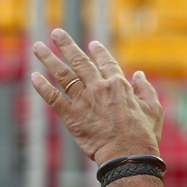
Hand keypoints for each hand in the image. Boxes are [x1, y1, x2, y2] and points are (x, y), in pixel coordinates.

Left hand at [30, 28, 164, 164]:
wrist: (127, 154)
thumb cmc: (143, 134)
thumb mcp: (153, 108)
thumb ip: (145, 89)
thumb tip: (138, 75)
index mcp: (118, 84)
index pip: (106, 62)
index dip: (98, 51)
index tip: (91, 44)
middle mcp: (98, 87)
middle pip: (79, 61)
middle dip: (66, 45)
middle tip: (56, 33)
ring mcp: (83, 100)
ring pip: (62, 74)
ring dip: (48, 59)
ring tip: (37, 47)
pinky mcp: (71, 116)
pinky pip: (53, 98)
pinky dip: (42, 87)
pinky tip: (33, 77)